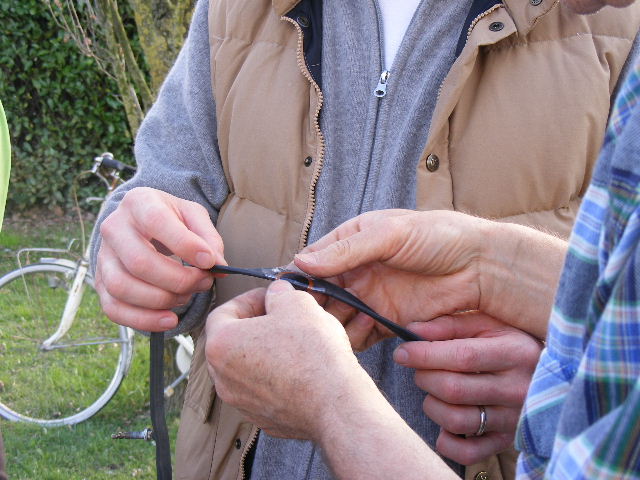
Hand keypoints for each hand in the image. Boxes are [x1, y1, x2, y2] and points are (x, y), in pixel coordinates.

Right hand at [95, 187, 225, 330]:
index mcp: (139, 203)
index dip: (185, 245)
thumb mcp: (193, 216)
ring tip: (186, 296)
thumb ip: (209, 237)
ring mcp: (103, 257)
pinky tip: (169, 319)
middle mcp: (114, 228)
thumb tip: (218, 266)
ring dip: (161, 300)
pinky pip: (114, 309)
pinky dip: (143, 320)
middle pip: (139, 262)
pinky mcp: (101, 283)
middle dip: (178, 280)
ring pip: (123, 287)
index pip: (156, 222)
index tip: (210, 262)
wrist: (142, 223)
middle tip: (203, 282)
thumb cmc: (171, 219)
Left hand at [204, 281, 364, 439]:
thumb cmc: (313, 356)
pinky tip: (302, 368)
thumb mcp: (297, 302)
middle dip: (258, 325)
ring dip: (268, 352)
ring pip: (249, 367)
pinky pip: (265, 389)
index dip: (249, 299)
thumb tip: (278, 293)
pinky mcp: (263, 417)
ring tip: (296, 342)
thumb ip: (279, 292)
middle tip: (282, 317)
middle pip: (234, 341)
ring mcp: (242, 401)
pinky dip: (279, 377)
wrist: (335, 403)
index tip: (269, 297)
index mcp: (222, 344)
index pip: (224, 312)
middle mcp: (224, 377)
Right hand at [295, 209, 564, 341]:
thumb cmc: (438, 237)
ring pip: (336, 317)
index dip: (298, 277)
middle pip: (320, 293)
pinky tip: (363, 330)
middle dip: (312, 306)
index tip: (287, 294)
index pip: (313, 260)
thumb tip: (302, 261)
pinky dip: (354, 337)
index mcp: (353, 241)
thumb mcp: (389, 234)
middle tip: (308, 317)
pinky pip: (359, 334)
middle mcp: (357, 270)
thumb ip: (346, 250)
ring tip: (338, 324)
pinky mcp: (386, 320)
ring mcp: (371, 297)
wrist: (480, 267)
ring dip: (332, 323)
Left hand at [393, 312, 542, 464]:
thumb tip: (412, 331)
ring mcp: (513, 418)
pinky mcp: (506, 440)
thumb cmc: (510, 341)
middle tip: (422, 369)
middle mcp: (517, 388)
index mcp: (514, 353)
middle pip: (454, 389)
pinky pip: (468, 452)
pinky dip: (446, 441)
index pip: (461, 357)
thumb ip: (450, 325)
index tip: (402, 352)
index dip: (425, 355)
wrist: (552, 373)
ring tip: (434, 391)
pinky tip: (443, 423)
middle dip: (425, 377)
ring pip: (456, 420)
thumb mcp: (488, 323)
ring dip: (431, 405)